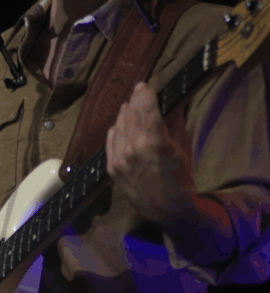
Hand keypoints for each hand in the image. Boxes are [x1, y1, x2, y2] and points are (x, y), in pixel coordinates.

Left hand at [106, 82, 197, 222]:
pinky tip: (121, 123)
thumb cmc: (180, 177)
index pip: (145, 109)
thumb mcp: (182, 148)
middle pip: (130, 115)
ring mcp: (119, 158)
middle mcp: (132, 149)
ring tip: (131, 106)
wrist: (166, 208)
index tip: (143, 85)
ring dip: (125, 114)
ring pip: (118, 125)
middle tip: (138, 91)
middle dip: (135, 101)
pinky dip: (116, 129)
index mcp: (154, 143)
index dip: (144, 94)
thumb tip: (169, 102)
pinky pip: (110, 140)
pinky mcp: (111, 167)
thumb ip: (172, 124)